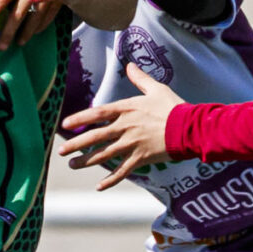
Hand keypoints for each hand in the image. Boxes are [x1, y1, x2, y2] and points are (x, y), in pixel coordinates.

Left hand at [58, 67, 182, 187]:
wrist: (191, 128)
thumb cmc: (174, 107)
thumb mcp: (156, 89)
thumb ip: (140, 79)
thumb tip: (129, 65)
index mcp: (127, 109)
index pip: (97, 113)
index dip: (80, 119)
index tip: (65, 124)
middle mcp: (126, 127)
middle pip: (95, 137)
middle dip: (76, 144)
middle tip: (61, 151)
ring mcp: (132, 144)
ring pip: (104, 155)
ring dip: (87, 161)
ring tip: (73, 165)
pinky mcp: (141, 158)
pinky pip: (122, 171)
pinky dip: (111, 180)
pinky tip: (99, 186)